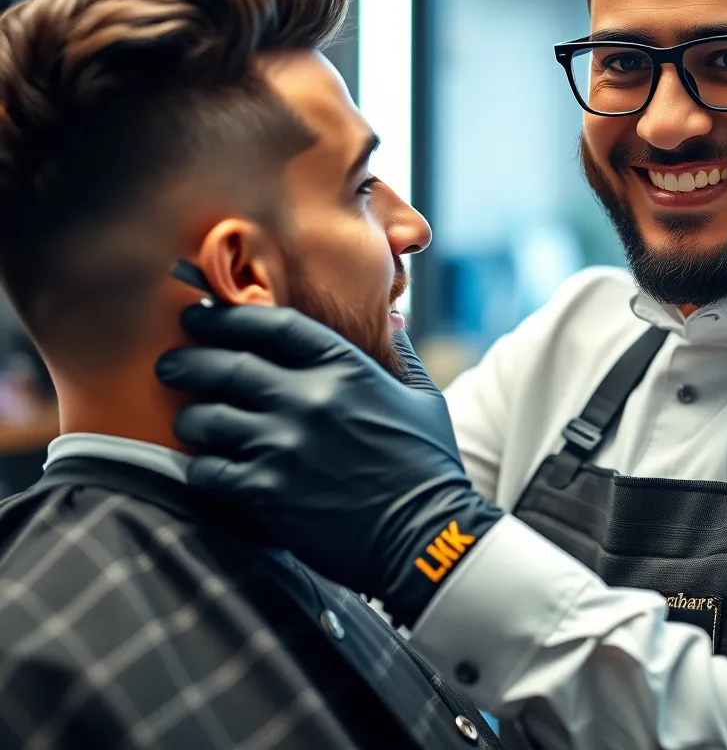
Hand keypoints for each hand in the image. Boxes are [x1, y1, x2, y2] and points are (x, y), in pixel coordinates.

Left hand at [155, 303, 502, 625]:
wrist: (426, 539)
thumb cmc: (428, 466)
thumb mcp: (423, 397)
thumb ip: (400, 352)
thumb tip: (392, 315)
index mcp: (344, 368)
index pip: (271, 325)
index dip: (227, 316)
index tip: (201, 316)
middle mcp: (308, 399)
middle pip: (226, 364)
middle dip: (188, 360)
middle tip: (170, 364)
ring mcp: (283, 446)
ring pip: (206, 416)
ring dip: (190, 416)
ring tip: (188, 419)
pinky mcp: (267, 493)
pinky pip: (207, 470)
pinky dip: (199, 466)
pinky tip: (203, 466)